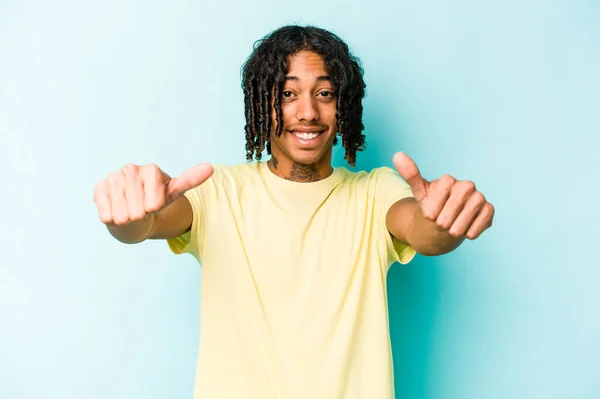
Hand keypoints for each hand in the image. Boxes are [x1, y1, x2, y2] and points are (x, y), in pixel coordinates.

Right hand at [93, 163, 213, 225]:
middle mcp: (131, 170)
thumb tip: (210, 168)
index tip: (155, 205)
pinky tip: (116, 210)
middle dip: (141, 215)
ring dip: (127, 218)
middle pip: (138, 210)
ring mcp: (113, 178)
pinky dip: (112, 218)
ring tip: (130, 211)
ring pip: (122, 215)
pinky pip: (106, 214)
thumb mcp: (173, 194)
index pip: (154, 203)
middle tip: (141, 210)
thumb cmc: (155, 202)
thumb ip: (190, 181)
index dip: (154, 209)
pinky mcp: (99, 188)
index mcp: (151, 169)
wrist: (132, 209)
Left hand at [393, 152, 493, 239]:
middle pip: (452, 208)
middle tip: (440, 223)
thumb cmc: (432, 207)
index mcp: (448, 180)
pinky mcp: (489, 209)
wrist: (443, 224)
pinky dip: (471, 231)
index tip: (429, 215)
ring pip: (466, 217)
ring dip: (455, 228)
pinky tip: (465, 231)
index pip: (438, 196)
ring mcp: (479, 197)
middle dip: (443, 221)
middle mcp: (466, 185)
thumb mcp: (419, 194)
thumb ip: (410, 175)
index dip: (432, 210)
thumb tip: (397, 155)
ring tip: (451, 228)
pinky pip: (481, 222)